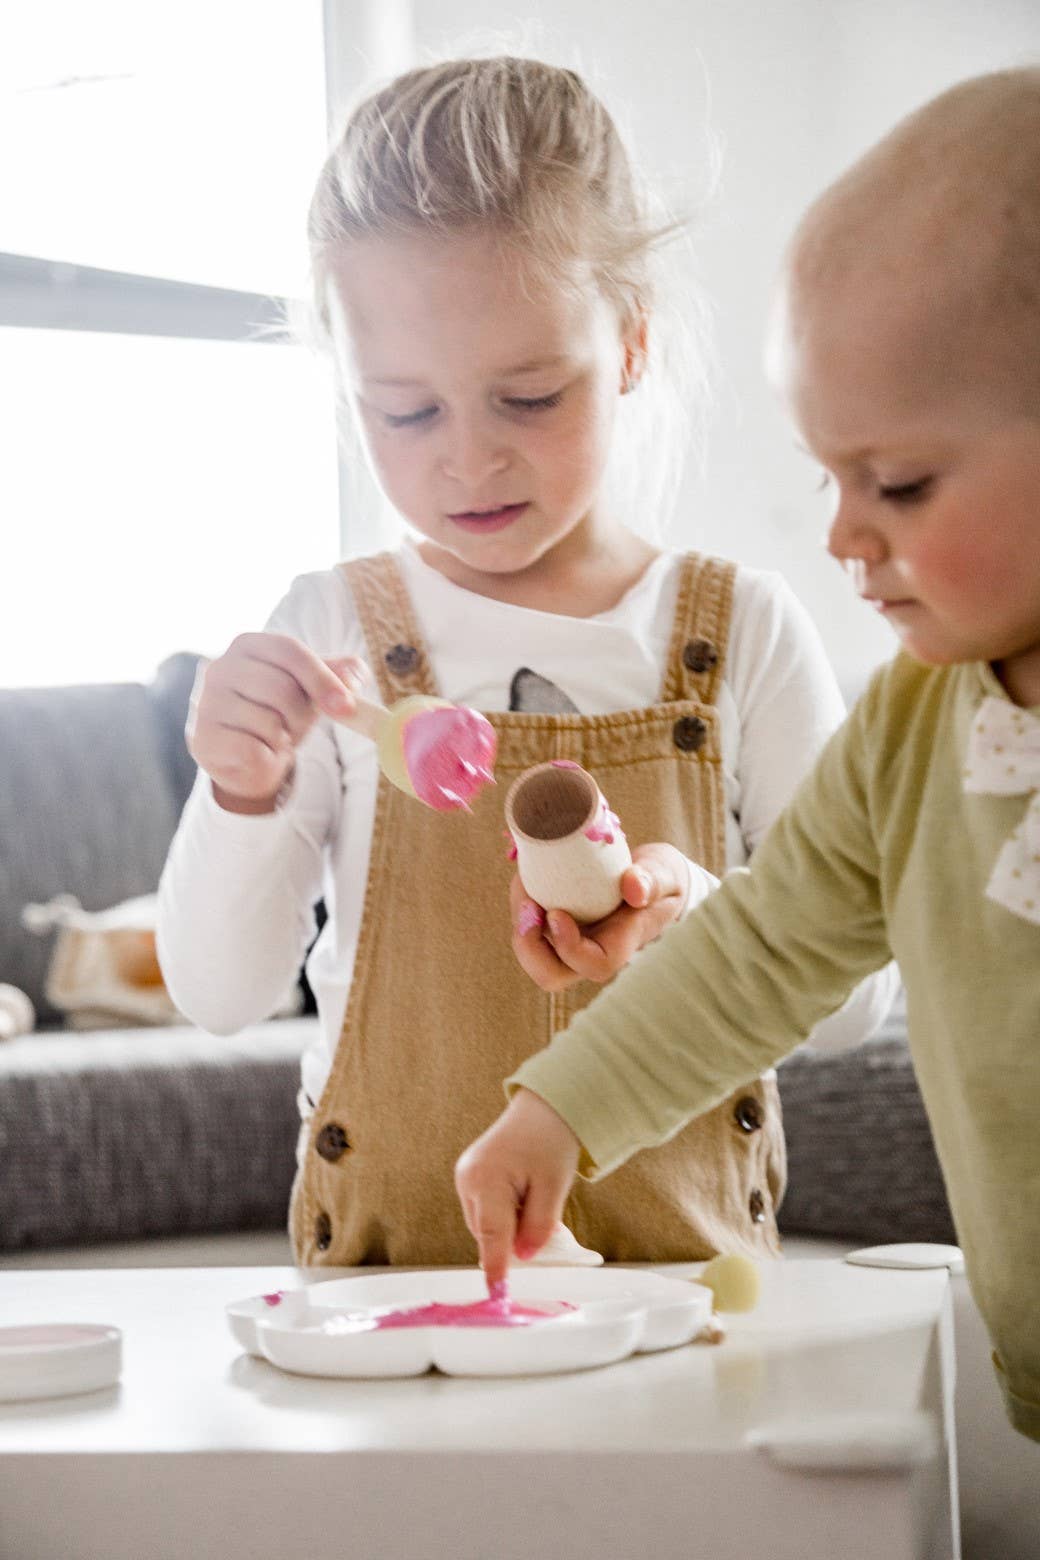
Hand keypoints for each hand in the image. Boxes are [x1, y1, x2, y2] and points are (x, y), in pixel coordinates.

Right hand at [187, 632, 365, 812]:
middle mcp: (220, 667)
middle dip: (302, 716)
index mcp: (249, 645)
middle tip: (296, 726)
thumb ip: (336, 675)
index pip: (290, 651)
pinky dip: (266, 757)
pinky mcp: (203, 737)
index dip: (322, 679)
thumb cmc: (279, 713)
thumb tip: (356, 674)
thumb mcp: (311, 688)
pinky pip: (251, 748)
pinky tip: (259, 753)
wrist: (245, 757)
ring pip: (268, 722)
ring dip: (283, 738)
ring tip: (274, 737)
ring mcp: (206, 702)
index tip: (345, 707)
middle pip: (282, 689)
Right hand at [455, 1088, 580, 1286]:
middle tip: (548, 1231)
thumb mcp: (554, 1186)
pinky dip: (505, 1215)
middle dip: (513, 1240)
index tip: (497, 1292)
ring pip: (485, 1225)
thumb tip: (524, 1256)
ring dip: (509, 1227)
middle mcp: (467, 1179)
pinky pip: (485, 1211)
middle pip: (487, 1232)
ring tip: (537, 1202)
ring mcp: (464, 1177)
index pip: (490, 1234)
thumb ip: (538, 1225)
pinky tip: (525, 1197)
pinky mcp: (469, 1177)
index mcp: (486, 1179)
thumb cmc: (550, 1142)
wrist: (543, 1108)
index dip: (496, 1265)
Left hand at [510, 841, 688, 991]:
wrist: (651, 879)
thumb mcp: (665, 873)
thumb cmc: (661, 879)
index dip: (570, 948)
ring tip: (523, 883)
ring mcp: (572, 943)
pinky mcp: (556, 927)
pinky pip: (529, 929)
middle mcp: (592, 952)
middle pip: (552, 975)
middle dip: (530, 948)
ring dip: (520, 923)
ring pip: (534, 955)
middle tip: (527, 905)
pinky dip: (521, 906)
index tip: (556, 913)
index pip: (595, 965)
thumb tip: (634, 889)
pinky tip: (526, 878)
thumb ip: (654, 880)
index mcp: (622, 945)